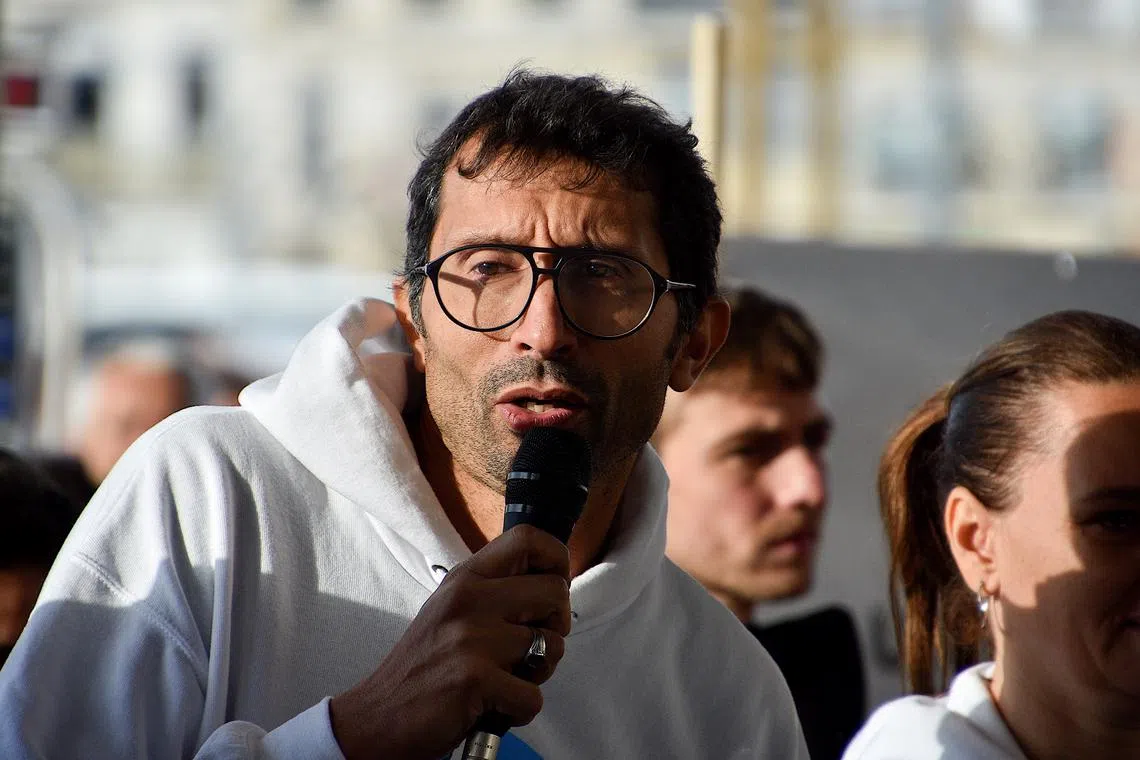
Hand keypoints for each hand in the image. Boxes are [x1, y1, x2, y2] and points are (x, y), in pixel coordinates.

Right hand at [329, 525, 570, 759]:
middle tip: (532, 648)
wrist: (377, 716)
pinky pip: (534, 696)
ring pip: (552, 646)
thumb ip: (494, 590)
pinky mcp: (474, 678)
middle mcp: (469, 599)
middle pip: (555, 591)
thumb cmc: (422, 667)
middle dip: (557, 626)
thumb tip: (551, 583)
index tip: (556, 583)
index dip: (557, 559)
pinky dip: (520, 710)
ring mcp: (471, 637)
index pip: (528, 539)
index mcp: (465, 578)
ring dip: (538, 673)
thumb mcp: (451, 608)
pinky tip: (493, 706)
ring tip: (506, 680)